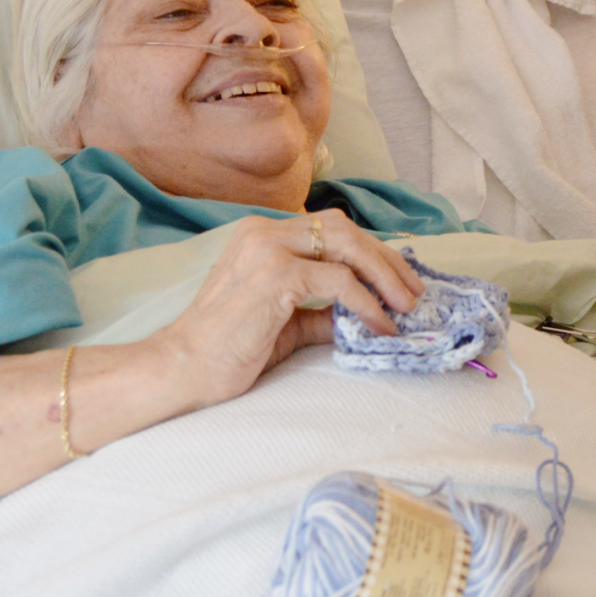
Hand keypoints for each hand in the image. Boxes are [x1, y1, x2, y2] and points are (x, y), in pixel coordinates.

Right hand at [149, 210, 423, 409]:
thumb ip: (321, 312)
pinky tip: (380, 324)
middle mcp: (265, 232)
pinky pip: (339, 282)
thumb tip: (365, 314)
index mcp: (262, 235)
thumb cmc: (228, 349)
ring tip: (406, 306)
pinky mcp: (275, 276)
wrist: (182, 368)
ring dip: (385, 275)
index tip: (399, 278)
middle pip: (344, 229)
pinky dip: (367, 302)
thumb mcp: (285, 323)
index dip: (371, 250)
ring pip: (347, 246)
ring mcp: (268, 250)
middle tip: (413, 291)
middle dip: (386, 258)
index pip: (330, 228)